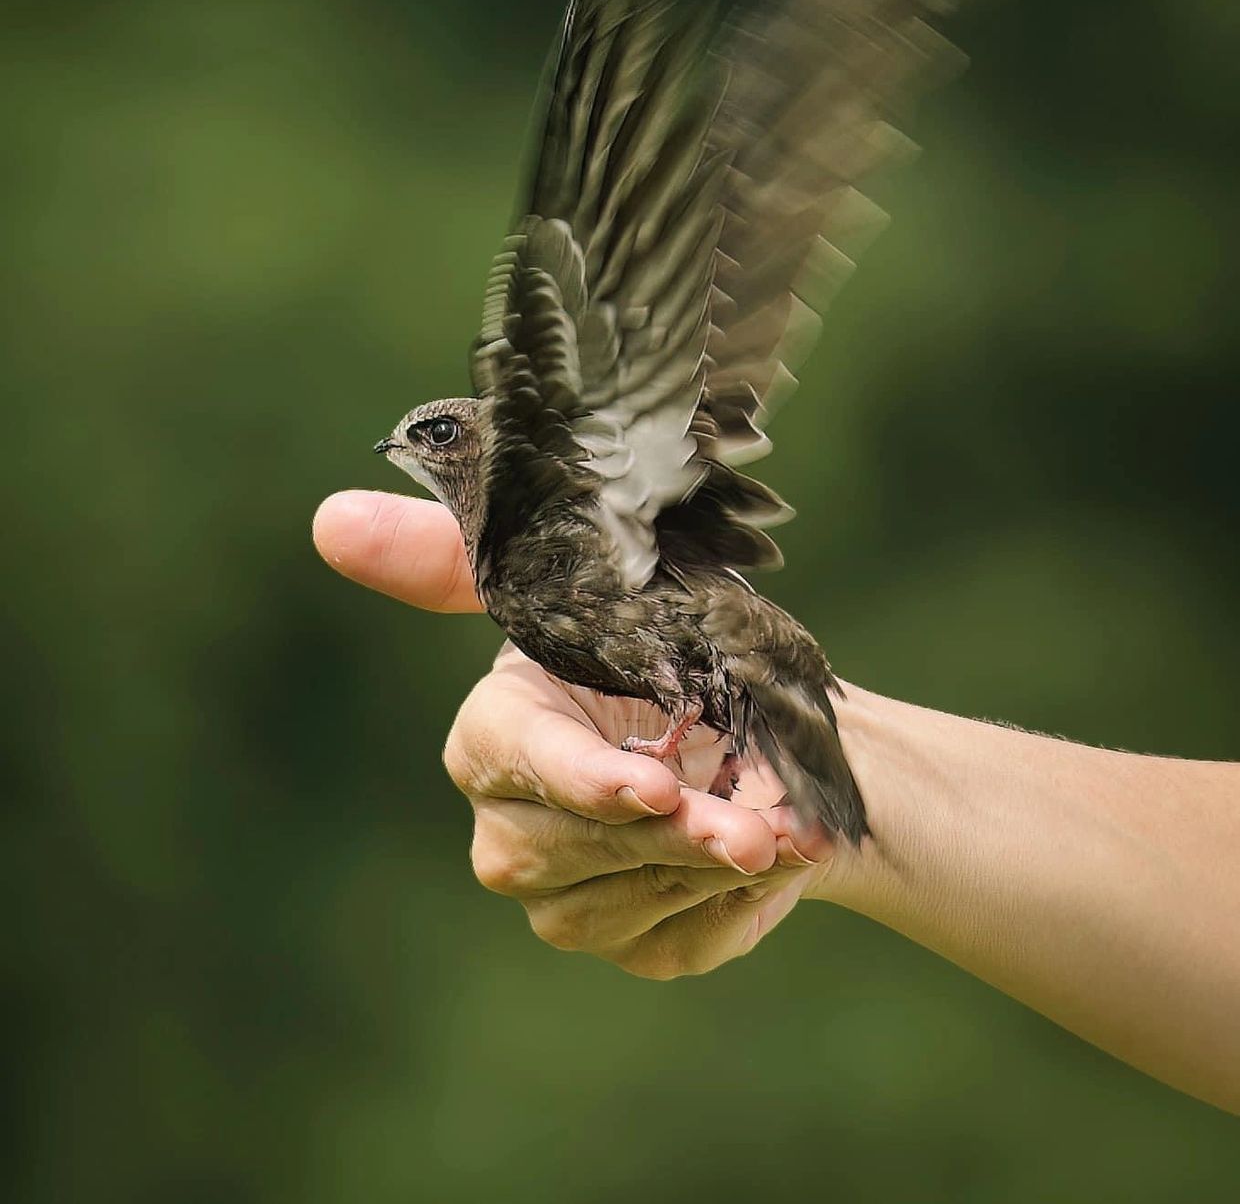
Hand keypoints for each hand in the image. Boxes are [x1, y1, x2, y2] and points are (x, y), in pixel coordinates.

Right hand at [313, 489, 834, 976]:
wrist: (744, 719)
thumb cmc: (652, 636)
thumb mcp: (576, 579)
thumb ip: (457, 554)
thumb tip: (329, 519)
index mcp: (491, 736)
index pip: (518, 764)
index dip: (583, 781)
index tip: (654, 785)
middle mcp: (512, 828)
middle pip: (580, 846)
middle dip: (676, 832)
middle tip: (759, 820)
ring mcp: (566, 897)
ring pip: (638, 896)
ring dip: (725, 866)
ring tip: (794, 824)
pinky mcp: (633, 940)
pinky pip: (683, 939)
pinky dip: (745, 903)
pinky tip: (785, 856)